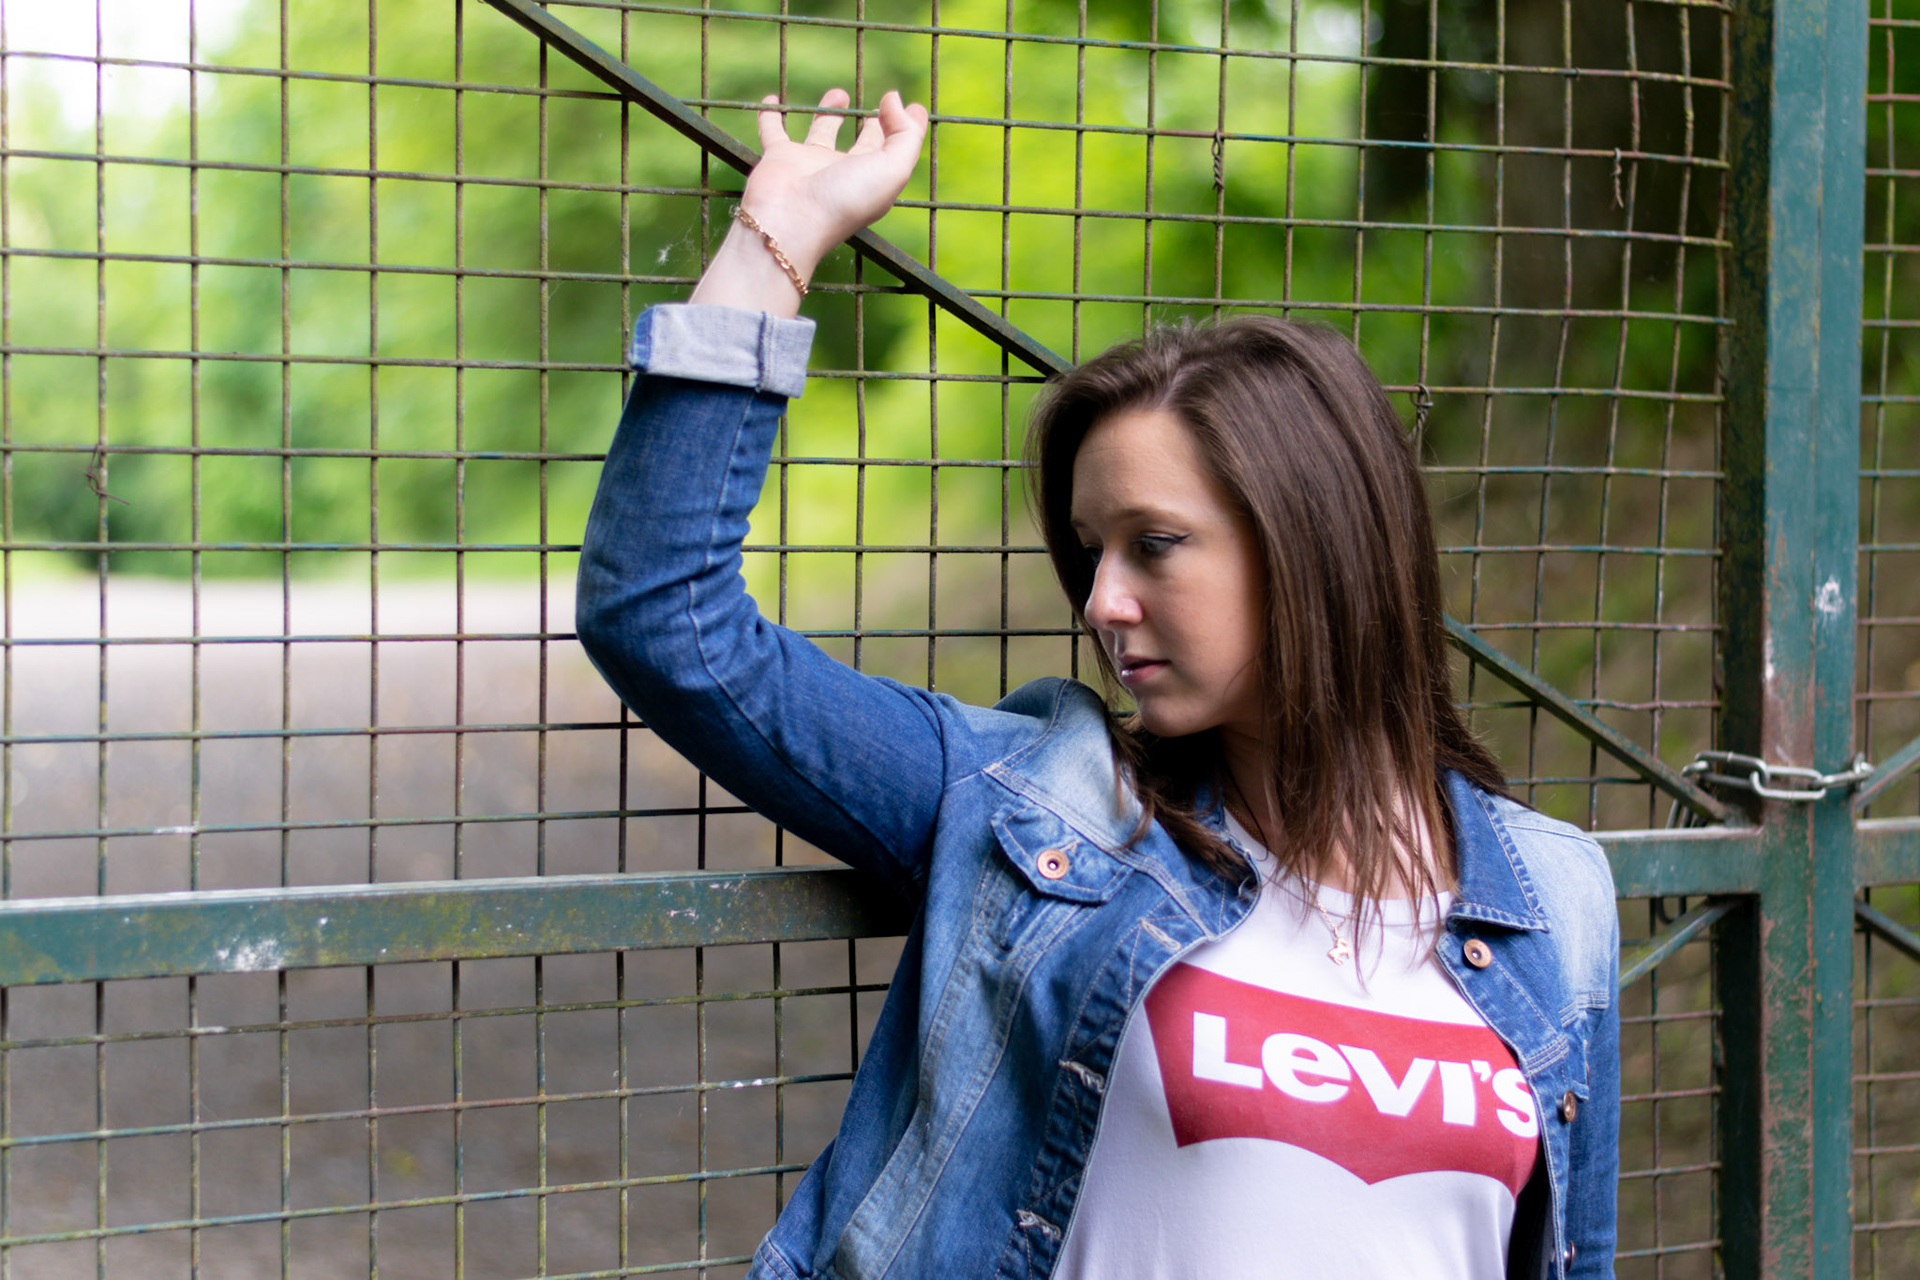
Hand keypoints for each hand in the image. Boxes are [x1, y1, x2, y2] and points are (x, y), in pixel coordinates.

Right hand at [691, 88, 927, 314]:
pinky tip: (770, 99)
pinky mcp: (779, 157)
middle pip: (861, 145)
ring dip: (829, 113)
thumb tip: (893, 99)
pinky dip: (770, 115)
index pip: (892, 150)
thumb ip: (905, 134)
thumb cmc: (845, 199)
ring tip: (839, 94)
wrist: (790, 220)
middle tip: (880, 106)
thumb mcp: (893, 169)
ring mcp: (809, 164)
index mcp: (872, 180)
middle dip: (873, 127)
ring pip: (821, 133)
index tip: (913, 105)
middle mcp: (842, 173)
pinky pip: (772, 131)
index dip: (904, 128)